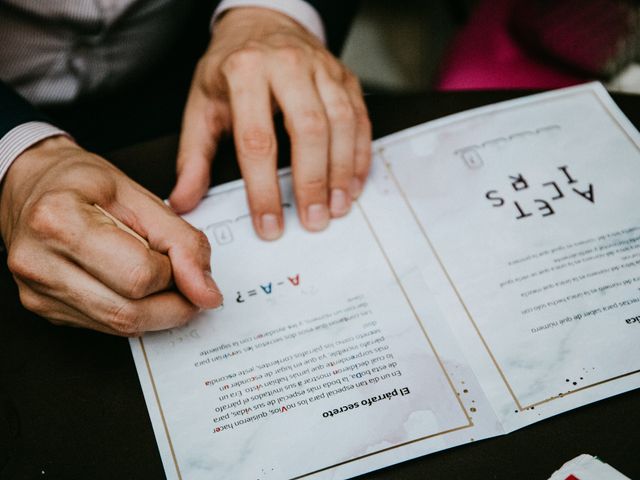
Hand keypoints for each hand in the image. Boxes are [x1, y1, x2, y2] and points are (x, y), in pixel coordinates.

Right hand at [0, 136, 221, 335]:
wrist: (31, 185)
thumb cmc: (80, 183)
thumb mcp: (139, 196)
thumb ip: (181, 241)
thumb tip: (206, 291)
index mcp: (60, 220)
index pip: (141, 275)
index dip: (176, 272)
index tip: (184, 260)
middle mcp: (39, 262)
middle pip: (130, 311)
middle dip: (173, 302)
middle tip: (183, 278)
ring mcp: (38, 292)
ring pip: (120, 326)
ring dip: (156, 310)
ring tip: (158, 277)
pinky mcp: (44, 309)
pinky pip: (106, 326)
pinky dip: (132, 310)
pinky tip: (130, 284)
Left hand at [169, 7, 371, 239]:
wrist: (262, 22)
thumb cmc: (231, 68)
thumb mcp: (202, 106)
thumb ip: (194, 157)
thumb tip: (183, 201)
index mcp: (245, 71)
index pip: (256, 140)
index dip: (263, 189)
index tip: (269, 224)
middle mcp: (287, 64)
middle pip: (308, 129)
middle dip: (312, 181)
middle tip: (313, 220)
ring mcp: (322, 68)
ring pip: (341, 123)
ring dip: (342, 172)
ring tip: (336, 207)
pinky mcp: (345, 76)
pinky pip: (360, 118)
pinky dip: (360, 155)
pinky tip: (354, 183)